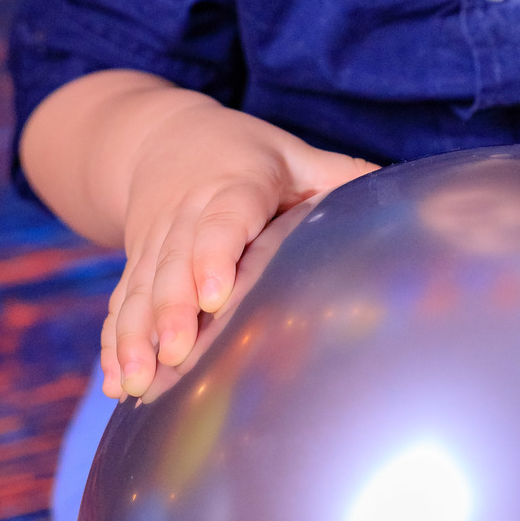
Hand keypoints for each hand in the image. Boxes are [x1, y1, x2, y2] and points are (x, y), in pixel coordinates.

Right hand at [101, 95, 375, 398]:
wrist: (160, 137)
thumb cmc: (246, 153)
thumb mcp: (293, 153)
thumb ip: (340, 175)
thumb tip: (403, 198)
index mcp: (232, 184)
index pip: (223, 220)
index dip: (215, 255)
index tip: (215, 293)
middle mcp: (186, 215)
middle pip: (174, 264)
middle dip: (171, 311)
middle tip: (177, 353)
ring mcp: (154, 244)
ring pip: (141, 291)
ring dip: (137, 337)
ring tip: (139, 382)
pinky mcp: (135, 266)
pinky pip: (122, 304)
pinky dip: (116, 343)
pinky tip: (121, 383)